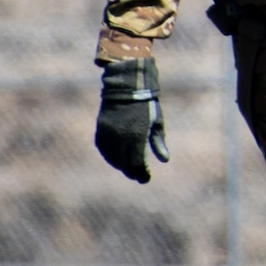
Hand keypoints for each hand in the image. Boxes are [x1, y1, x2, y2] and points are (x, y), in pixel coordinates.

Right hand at [95, 58, 170, 182]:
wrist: (127, 87)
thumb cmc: (147, 105)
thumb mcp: (156, 122)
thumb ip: (158, 142)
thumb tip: (164, 160)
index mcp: (137, 136)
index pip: (138, 164)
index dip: (142, 174)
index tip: (146, 178)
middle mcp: (121, 137)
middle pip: (124, 164)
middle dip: (132, 172)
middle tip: (139, 176)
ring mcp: (109, 134)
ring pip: (112, 159)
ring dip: (120, 166)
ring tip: (129, 169)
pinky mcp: (101, 130)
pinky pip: (103, 149)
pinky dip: (110, 156)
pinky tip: (116, 159)